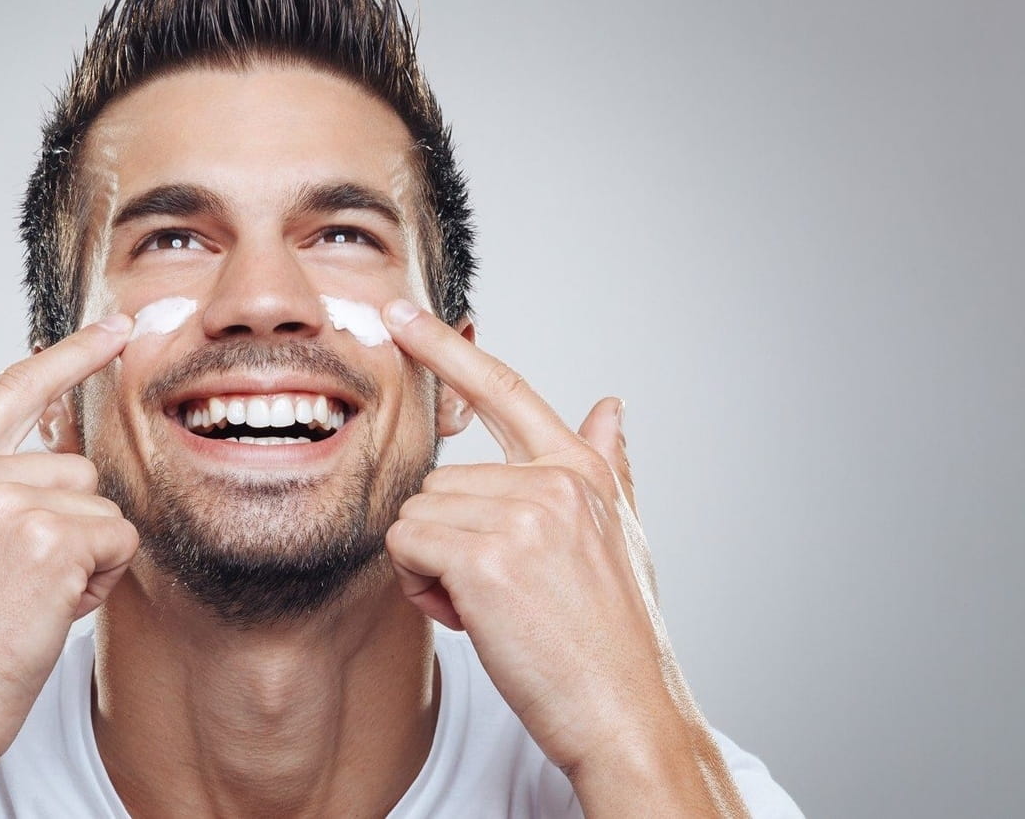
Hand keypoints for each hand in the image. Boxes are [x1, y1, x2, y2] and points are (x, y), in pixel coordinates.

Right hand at [0, 314, 137, 816]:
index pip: (12, 389)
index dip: (70, 355)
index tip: (115, 327)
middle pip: (77, 470)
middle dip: (71, 527)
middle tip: (23, 584)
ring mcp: (7, 502)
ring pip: (101, 508)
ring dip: (85, 558)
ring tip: (30, 601)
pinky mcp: (48, 540)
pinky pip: (117, 541)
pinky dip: (99, 582)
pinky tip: (51, 611)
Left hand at [380, 301, 739, 809]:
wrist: (627, 712)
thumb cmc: (616, 635)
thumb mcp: (623, 537)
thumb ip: (608, 467)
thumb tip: (610, 405)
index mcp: (582, 468)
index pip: (504, 389)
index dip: (445, 348)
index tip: (398, 311)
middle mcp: (555, 478)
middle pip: (438, 482)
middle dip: (446, 542)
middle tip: (496, 593)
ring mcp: (523, 514)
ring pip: (416, 517)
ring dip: (431, 569)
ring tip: (492, 608)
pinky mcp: (488, 557)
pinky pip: (406, 547)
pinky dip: (420, 588)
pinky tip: (471, 618)